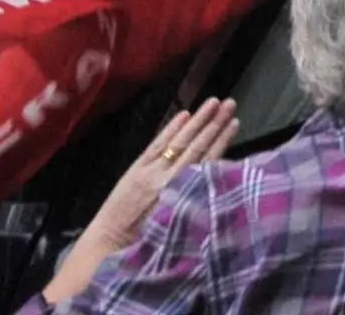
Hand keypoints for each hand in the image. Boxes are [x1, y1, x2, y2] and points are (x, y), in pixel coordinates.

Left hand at [45, 98, 238, 303]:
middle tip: (230, 102)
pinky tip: (183, 115)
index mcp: (179, 192)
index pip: (205, 160)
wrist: (110, 243)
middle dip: (213, 123)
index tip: (235, 122)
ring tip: (213, 101)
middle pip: (195, 145)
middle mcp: (167, 177)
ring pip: (178, 140)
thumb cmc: (146, 240)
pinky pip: (157, 144)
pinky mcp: (136, 168)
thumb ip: (194, 198)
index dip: (221, 141)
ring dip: (197, 120)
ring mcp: (150, 170)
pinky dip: (170, 129)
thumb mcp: (177, 222)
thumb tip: (216, 178)